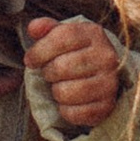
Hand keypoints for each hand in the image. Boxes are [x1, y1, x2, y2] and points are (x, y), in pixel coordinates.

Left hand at [27, 13, 121, 133]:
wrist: (105, 74)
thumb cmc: (76, 52)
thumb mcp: (64, 35)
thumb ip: (46, 29)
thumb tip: (34, 27)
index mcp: (93, 34)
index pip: (61, 38)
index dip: (39, 51)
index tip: (30, 60)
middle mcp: (105, 56)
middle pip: (60, 68)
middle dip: (47, 73)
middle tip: (50, 74)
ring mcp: (109, 82)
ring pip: (64, 93)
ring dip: (56, 92)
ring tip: (62, 86)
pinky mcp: (107, 105)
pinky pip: (74, 113)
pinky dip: (65, 110)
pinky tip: (70, 101)